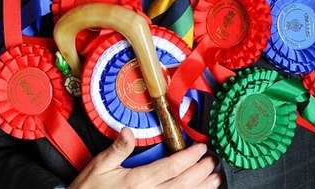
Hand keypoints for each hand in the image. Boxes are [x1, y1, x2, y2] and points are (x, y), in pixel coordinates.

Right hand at [67, 127, 221, 188]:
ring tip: (214, 181)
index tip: (201, 149)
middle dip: (200, 173)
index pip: (170, 167)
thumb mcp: (99, 166)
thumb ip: (118, 149)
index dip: (188, 158)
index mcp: (137, 181)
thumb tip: (129, 130)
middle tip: (214, 163)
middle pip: (182, 184)